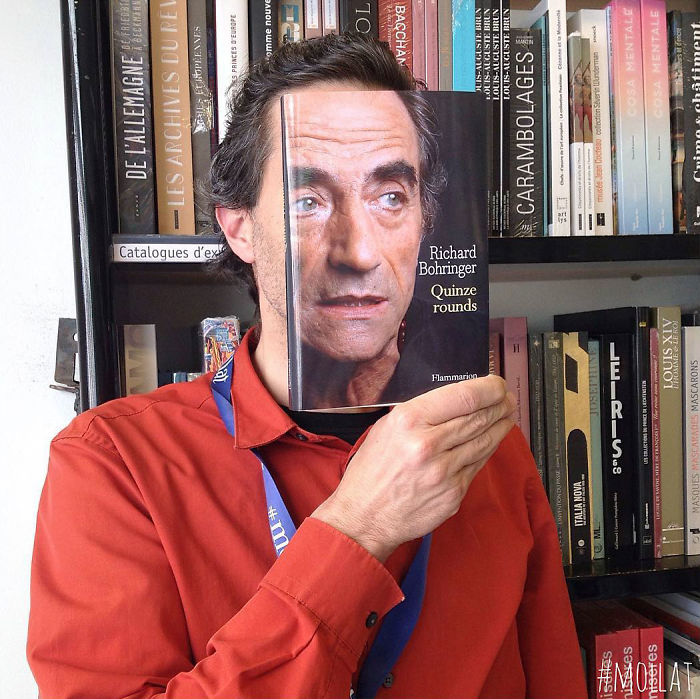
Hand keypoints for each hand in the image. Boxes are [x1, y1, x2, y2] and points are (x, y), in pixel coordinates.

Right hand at [311, 375, 515, 561]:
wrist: (364, 516)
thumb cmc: (372, 470)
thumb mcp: (386, 428)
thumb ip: (420, 413)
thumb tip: (455, 400)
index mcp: (409, 421)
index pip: (463, 396)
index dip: (489, 388)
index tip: (497, 384)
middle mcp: (428, 444)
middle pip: (478, 418)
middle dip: (499, 406)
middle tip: (508, 399)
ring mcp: (444, 472)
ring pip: (483, 442)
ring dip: (500, 426)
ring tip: (507, 416)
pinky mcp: (453, 494)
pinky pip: (477, 465)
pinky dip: (486, 450)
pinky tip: (490, 441)